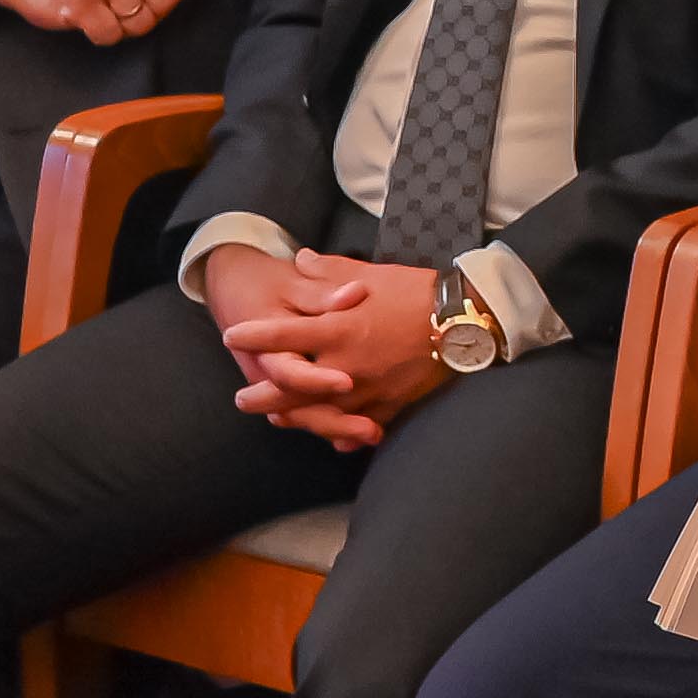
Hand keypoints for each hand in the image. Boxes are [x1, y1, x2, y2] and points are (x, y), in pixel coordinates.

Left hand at [208, 246, 446, 451]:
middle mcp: (346, 364)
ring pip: (320, 413)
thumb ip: (329, 272)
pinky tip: (332, 438)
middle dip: (262, 395)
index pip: (283, 335)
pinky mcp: (390, 404)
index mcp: (338, 328)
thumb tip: (300, 259)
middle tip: (242, 399)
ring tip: (277, 420)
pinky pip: (361, 424)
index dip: (253, 336)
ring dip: (294, 418)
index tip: (232, 336)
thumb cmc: (417, 292)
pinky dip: (344, 432)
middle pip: (292, 387)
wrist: (464, 321)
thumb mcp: (370, 274)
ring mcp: (367, 390)